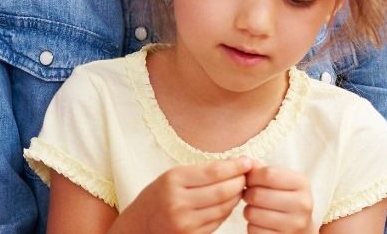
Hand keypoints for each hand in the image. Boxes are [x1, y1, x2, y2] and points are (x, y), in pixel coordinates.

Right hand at [110, 156, 253, 233]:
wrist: (139, 225)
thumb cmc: (157, 197)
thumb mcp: (171, 177)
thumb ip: (200, 172)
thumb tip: (235, 165)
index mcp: (172, 181)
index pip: (214, 172)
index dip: (235, 166)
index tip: (247, 161)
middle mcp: (178, 202)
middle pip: (223, 191)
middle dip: (240, 182)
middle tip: (247, 176)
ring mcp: (185, 223)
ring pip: (224, 208)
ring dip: (236, 197)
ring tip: (239, 188)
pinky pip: (218, 221)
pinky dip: (227, 210)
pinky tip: (227, 203)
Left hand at [243, 164, 315, 233]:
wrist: (300, 228)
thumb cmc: (285, 199)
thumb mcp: (280, 180)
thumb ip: (261, 169)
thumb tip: (244, 161)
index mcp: (302, 183)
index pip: (267, 174)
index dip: (252, 176)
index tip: (251, 181)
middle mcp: (303, 204)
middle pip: (257, 194)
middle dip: (248, 194)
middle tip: (252, 196)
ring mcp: (295, 224)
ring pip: (252, 213)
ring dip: (248, 211)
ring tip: (257, 210)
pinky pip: (253, 230)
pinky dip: (252, 226)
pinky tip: (262, 224)